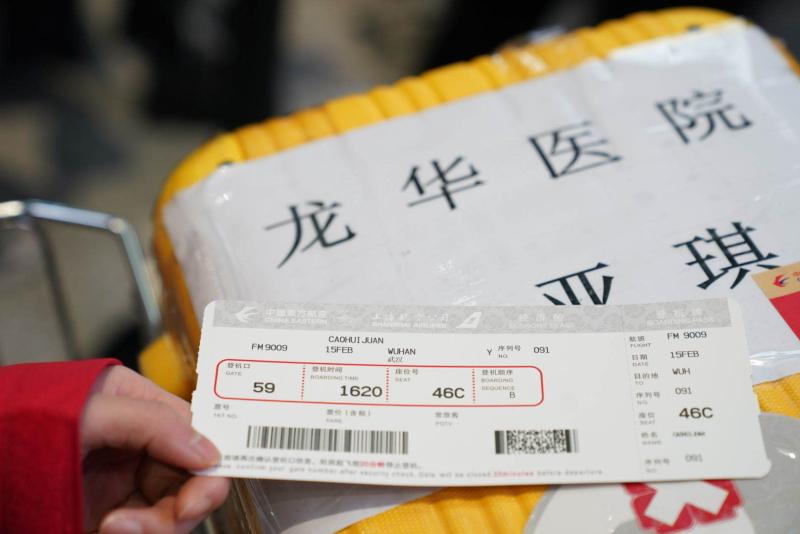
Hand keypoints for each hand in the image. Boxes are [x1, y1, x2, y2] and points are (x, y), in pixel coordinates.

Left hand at [81, 366, 229, 533]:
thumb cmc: (20, 425)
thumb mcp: (90, 412)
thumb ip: (151, 423)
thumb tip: (209, 452)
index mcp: (141, 404)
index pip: (196, 431)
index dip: (209, 465)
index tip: (197, 498)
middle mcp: (141, 442)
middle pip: (193, 477)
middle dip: (184, 504)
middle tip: (173, 518)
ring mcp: (126, 481)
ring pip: (175, 510)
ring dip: (156, 526)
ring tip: (114, 528)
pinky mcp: (113, 515)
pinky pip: (149, 529)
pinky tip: (106, 530)